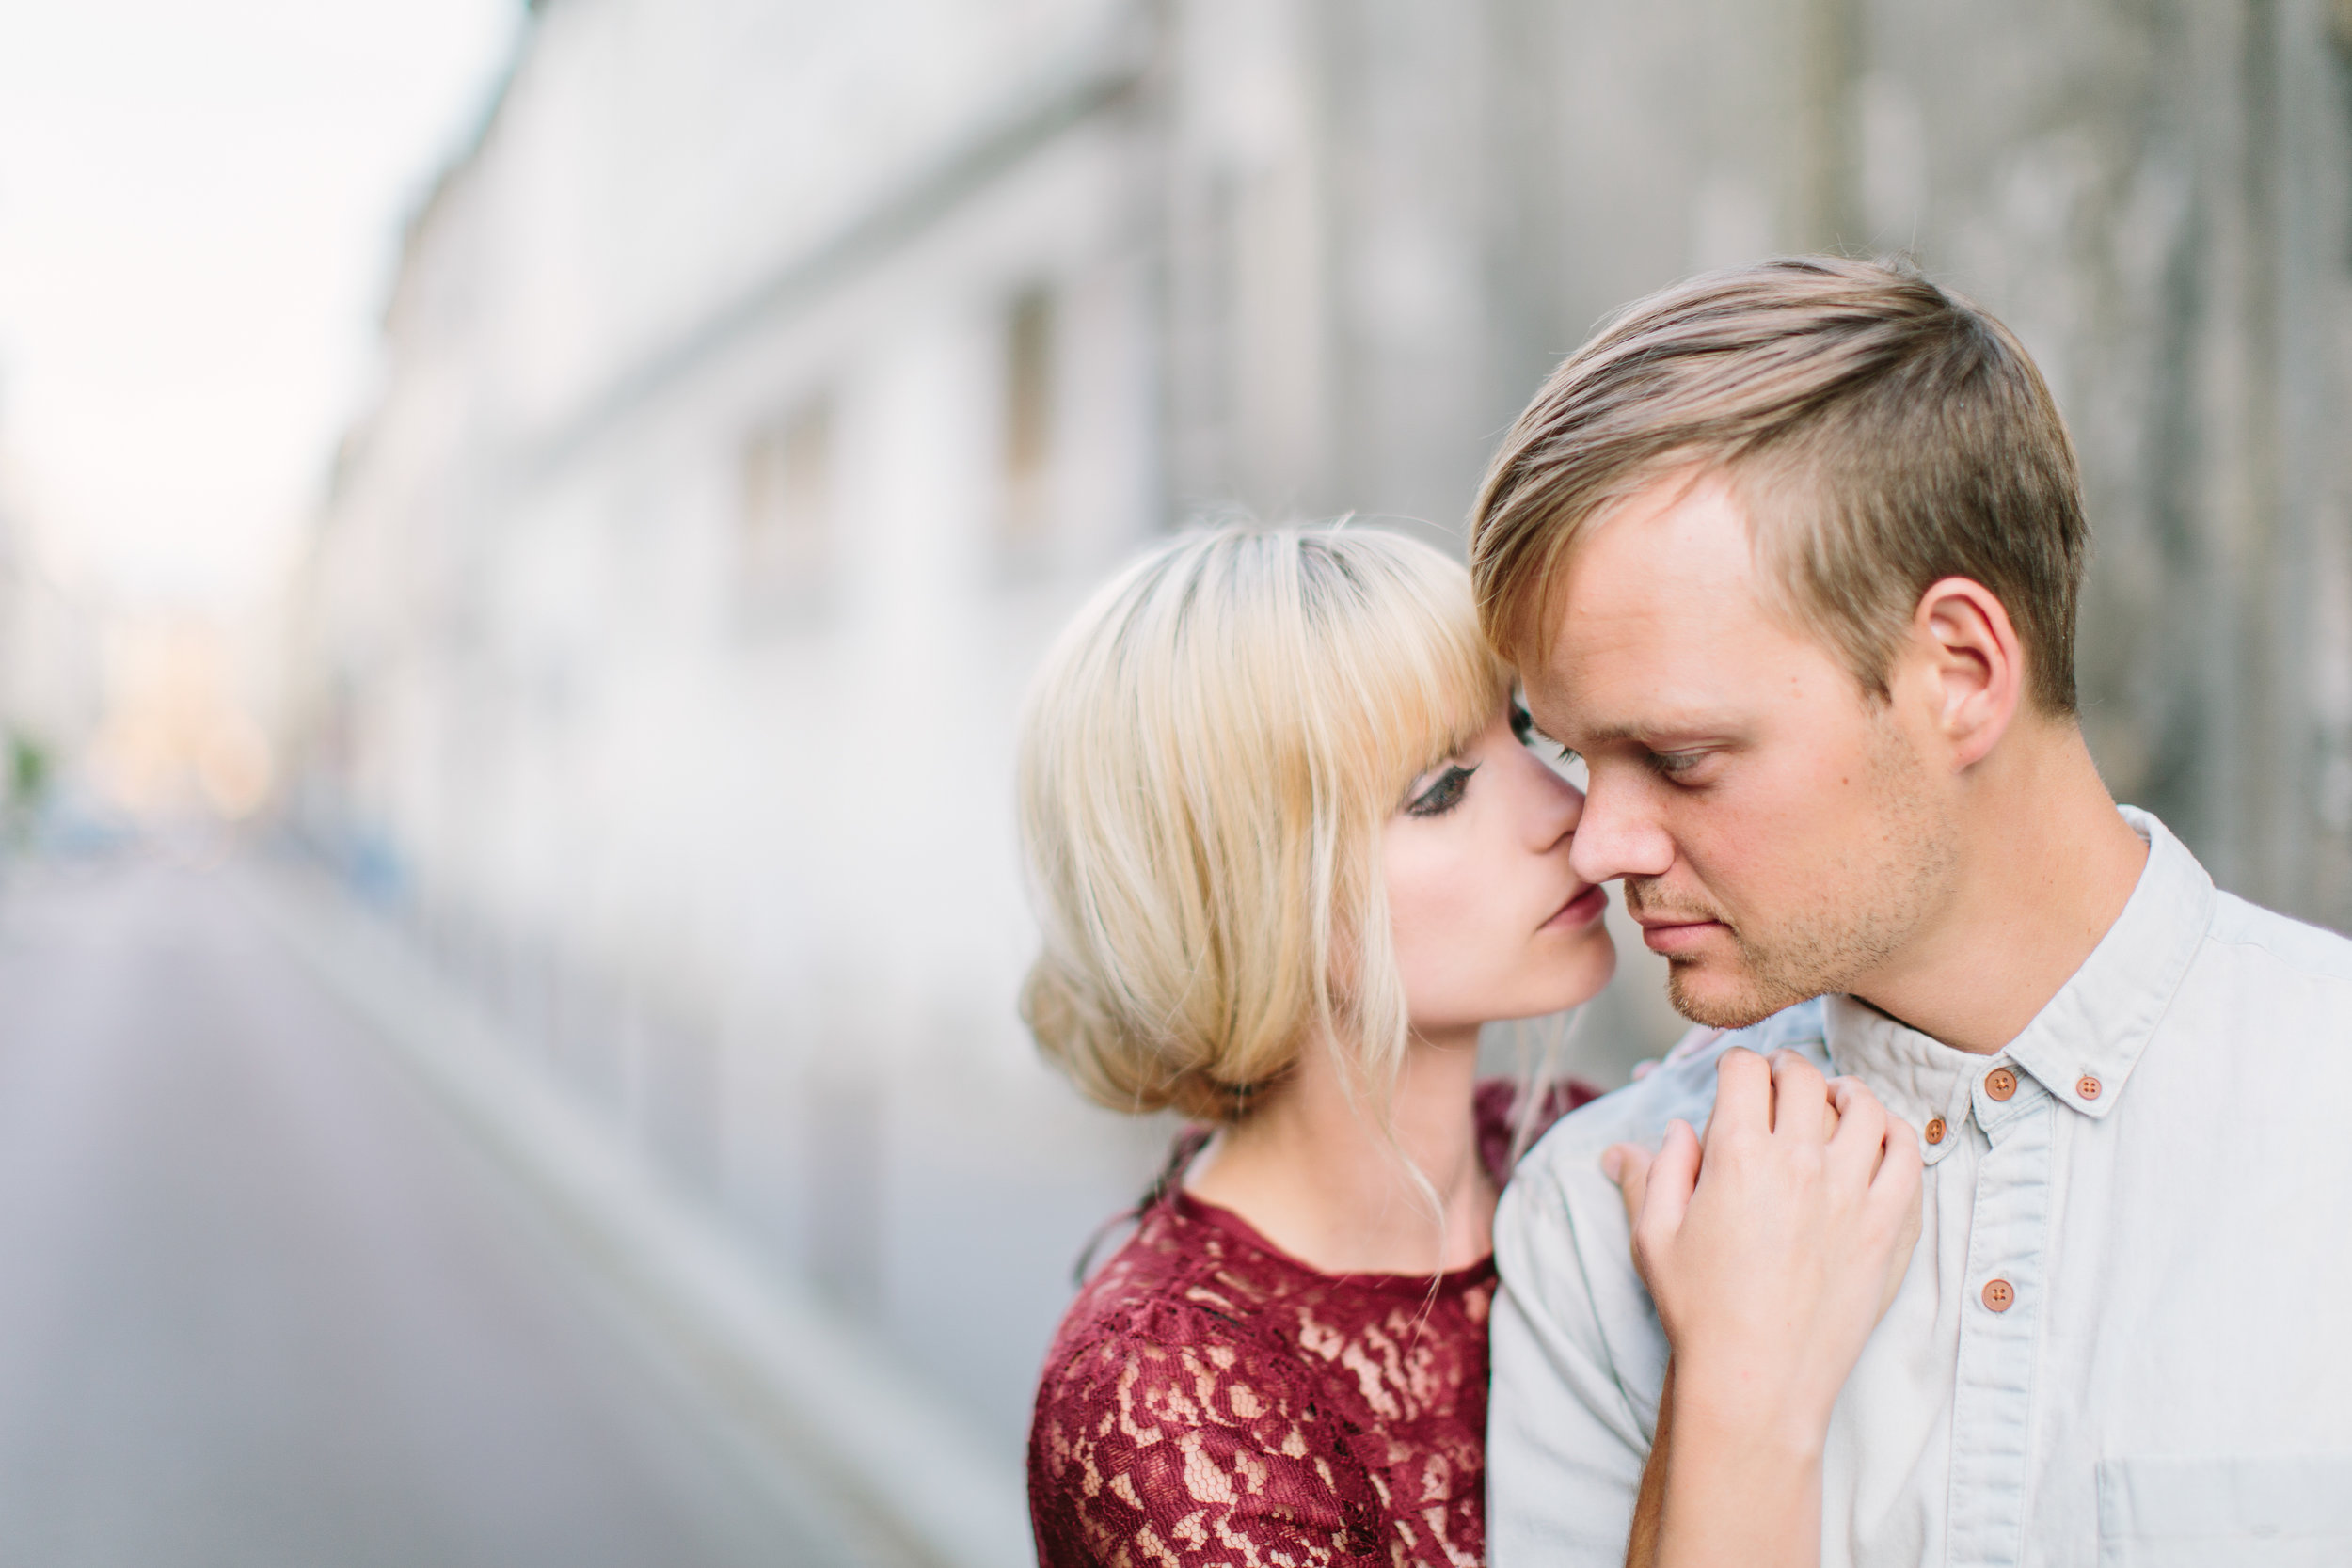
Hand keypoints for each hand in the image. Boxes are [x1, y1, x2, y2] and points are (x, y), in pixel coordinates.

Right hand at [1602, 1049, 1920, 1456]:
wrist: (1757, 1379)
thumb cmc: (1700, 1312)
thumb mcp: (1653, 1237)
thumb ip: (1655, 1172)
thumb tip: (1668, 1130)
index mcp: (1736, 1155)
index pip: (1743, 1068)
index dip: (1735, 1063)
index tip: (1735, 1075)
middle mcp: (1799, 1162)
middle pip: (1803, 1077)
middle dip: (1785, 1068)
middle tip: (1780, 1079)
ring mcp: (1853, 1193)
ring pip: (1863, 1106)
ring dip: (1844, 1092)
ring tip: (1833, 1100)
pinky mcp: (1890, 1227)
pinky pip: (1908, 1155)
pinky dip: (1894, 1133)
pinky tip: (1877, 1139)